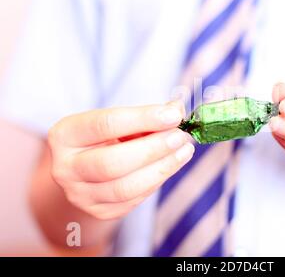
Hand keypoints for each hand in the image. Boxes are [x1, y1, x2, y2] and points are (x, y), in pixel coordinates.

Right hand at [48, 101, 194, 219]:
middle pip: (112, 163)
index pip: (105, 124)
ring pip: (125, 188)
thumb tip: (177, 110)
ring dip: (162, 168)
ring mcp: (80, 194)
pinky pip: (134, 200)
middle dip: (153, 149)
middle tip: (180, 136)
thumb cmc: (107, 136)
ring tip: (184, 150)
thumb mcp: (119, 119)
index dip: (143, 119)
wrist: (88, 168)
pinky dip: (157, 181)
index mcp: (65, 134)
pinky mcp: (99, 211)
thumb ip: (146, 114)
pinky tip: (170, 165)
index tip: (173, 115)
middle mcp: (65, 168)